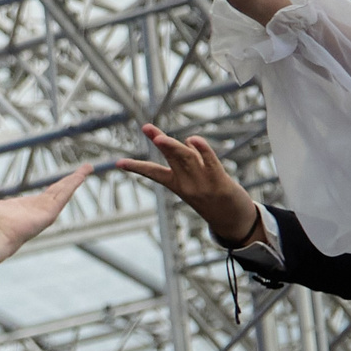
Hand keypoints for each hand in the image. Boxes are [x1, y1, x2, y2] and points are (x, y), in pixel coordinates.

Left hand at [0, 163, 89, 263]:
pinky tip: (82, 175)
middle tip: (85, 169)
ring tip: (88, 168)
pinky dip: (73, 184)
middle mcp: (39, 210)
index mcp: (28, 207)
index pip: (48, 194)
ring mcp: (46, 212)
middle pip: (60, 191)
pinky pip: (64, 195)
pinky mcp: (49, 213)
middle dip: (72, 180)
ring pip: (64, 191)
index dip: (58, 185)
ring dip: (76, 179)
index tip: (67, 178)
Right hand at [115, 124, 262, 243]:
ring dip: (174, 147)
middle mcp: (187, 183)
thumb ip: (192, 160)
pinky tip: (193, 139)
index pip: (153, 172)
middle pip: (172, 158)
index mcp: (177, 184)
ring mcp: (203, 182)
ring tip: (160, 138)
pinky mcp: (220, 182)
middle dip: (162, 141)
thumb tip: (188, 141)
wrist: (232, 221)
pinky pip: (210, 162)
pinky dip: (202, 151)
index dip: (136, 167)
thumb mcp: (199, 179)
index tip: (118, 163)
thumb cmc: (214, 199)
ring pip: (187, 159)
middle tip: (147, 128)